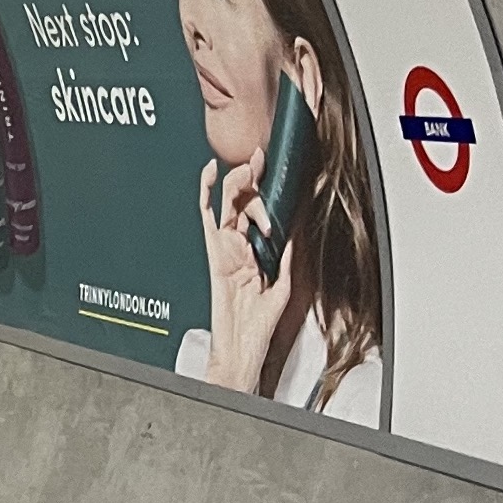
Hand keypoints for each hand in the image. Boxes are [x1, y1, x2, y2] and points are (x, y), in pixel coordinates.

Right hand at [197, 149, 295, 394]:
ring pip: (230, 204)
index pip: (260, 209)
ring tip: (250, 166)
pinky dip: (206, 192)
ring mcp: (224, 246)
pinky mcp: (214, 251)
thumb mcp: (284, 284)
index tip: (276, 165)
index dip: (268, 186)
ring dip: (240, 182)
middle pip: (244, 200)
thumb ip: (287, 256)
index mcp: (256, 250)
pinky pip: (207, 216)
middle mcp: (238, 244)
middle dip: (253, 177)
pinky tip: (211, 172)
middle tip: (261, 159)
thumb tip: (296, 228)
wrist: (242, 344)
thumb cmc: (258, 323)